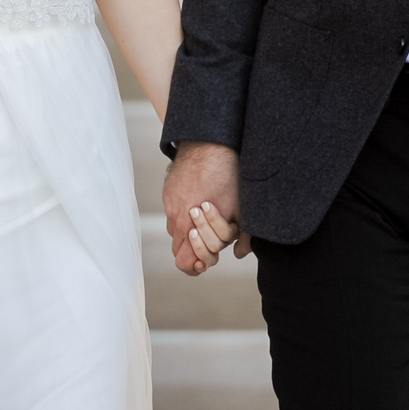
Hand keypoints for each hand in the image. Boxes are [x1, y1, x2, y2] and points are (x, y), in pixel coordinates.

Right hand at [164, 142, 247, 274]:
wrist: (209, 144)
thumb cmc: (226, 176)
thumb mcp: (239, 209)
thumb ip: (239, 236)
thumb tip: (238, 254)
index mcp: (189, 225)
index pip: (182, 261)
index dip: (195, 265)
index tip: (206, 260)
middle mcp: (175, 216)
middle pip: (179, 247)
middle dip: (196, 246)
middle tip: (212, 236)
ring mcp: (169, 202)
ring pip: (176, 228)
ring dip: (189, 228)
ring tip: (206, 215)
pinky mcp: (169, 190)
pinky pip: (173, 210)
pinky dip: (184, 211)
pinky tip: (200, 199)